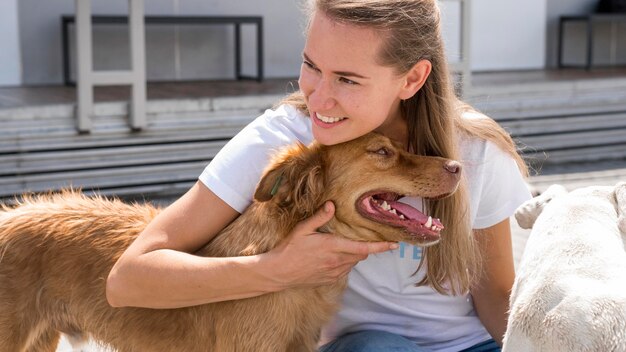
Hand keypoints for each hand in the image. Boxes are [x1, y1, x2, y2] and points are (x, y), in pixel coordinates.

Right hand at [265, 201, 397, 288]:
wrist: (278, 273)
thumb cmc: (289, 249)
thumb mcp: (302, 229)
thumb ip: (319, 217)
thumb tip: (332, 204)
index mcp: (333, 247)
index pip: (364, 248)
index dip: (381, 246)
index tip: (394, 244)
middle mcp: (337, 261)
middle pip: (361, 254)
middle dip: (366, 246)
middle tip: (364, 237)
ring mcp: (334, 272)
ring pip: (354, 263)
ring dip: (354, 254)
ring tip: (345, 245)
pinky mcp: (329, 280)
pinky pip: (345, 270)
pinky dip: (345, 262)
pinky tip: (334, 256)